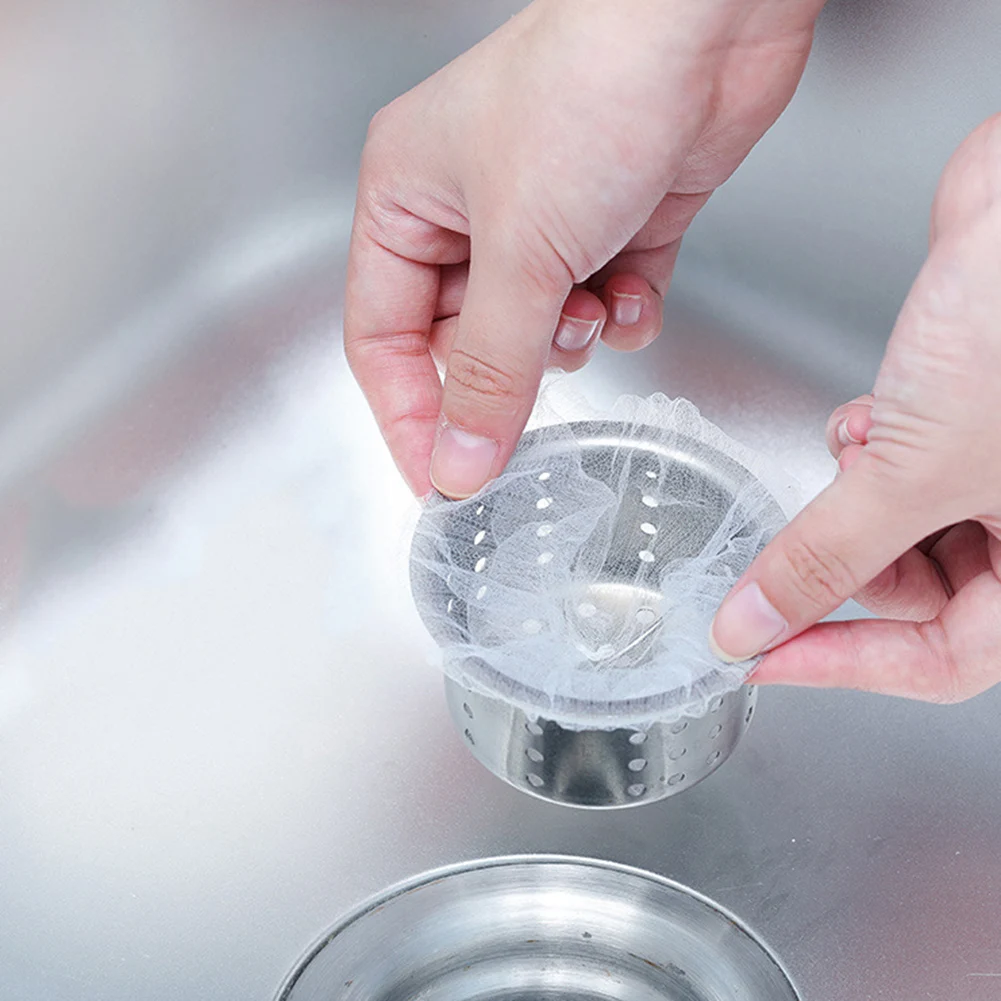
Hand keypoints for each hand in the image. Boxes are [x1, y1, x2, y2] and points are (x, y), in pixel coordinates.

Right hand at [345, 0, 824, 496]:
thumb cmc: (590, 84)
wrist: (709, 19)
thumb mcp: (519, 254)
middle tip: (528, 404)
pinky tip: (634, 288)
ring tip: (588, 307)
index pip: (382, 337)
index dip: (407, 415)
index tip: (437, 478)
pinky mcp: (613, 222)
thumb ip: (489, 372)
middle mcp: (468, 209)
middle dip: (504, 373)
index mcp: (406, 199)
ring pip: (535, 330)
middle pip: (462, 341)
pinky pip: (601, 303)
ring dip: (567, 340)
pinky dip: (621, 311)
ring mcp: (544, 216)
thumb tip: (458, 460)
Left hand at [710, 114, 1000, 702]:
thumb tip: (751, 627)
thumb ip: (823, 556)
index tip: (760, 657)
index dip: (843, 665)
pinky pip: (898, 472)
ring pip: (899, 531)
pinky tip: (874, 413)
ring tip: (868, 442)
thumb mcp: (910, 470)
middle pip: (919, 594)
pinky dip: (869, 451)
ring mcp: (997, 473)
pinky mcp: (965, 423)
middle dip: (851, 556)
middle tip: (817, 526)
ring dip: (855, 494)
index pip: (942, 662)